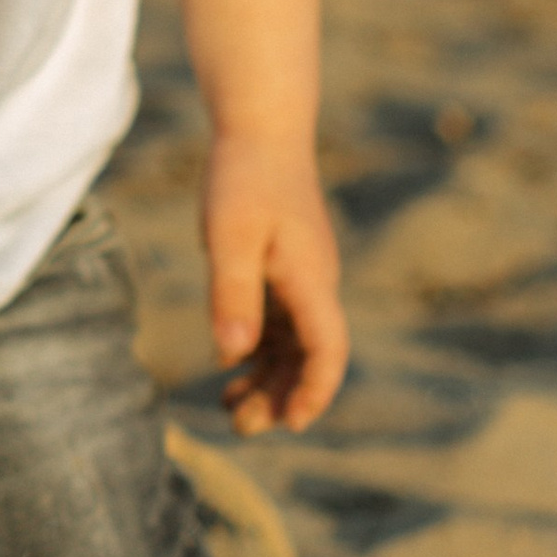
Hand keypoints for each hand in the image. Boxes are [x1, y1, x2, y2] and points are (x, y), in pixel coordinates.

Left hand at [205, 131, 348, 432]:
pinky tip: (229, 368)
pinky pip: (280, 325)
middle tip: (240, 427)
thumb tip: (233, 355)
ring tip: (230, 408)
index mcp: (310, 278)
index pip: (328, 350)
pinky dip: (259, 352)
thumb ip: (232, 293)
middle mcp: (315, 284)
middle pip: (310, 357)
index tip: (291, 425)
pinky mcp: (285, 270)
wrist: (261, 129)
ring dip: (269, 380)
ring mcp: (302, 278)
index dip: (315, 392)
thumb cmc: (243, 176)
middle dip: (282, 397)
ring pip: (294, 345)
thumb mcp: (228, 235)